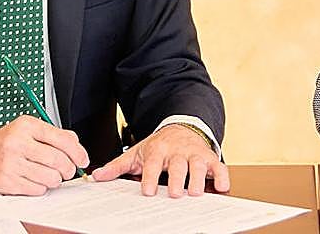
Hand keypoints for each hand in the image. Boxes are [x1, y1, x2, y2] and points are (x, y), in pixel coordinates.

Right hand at [0, 116, 89, 194]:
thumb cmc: (2, 143)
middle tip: (67, 171)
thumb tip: (75, 144)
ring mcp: (11, 163)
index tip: (82, 159)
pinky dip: (41, 188)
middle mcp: (18, 142)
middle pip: (58, 160)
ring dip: (55, 180)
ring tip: (50, 176)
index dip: (78, 152)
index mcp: (27, 126)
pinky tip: (35, 181)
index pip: (63, 139)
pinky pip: (36, 189)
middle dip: (68, 169)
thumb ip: (52, 134)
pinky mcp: (5, 181)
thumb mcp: (26, 129)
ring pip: (49, 177)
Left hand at [92, 123, 229, 196]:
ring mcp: (194, 154)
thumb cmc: (159, 145)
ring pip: (199, 165)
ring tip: (196, 192)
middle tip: (175, 193)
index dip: (150, 176)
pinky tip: (222, 186)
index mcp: (158, 150)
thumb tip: (96, 176)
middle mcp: (177, 151)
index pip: (153, 163)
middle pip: (178, 165)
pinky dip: (222, 176)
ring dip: (198, 178)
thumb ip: (117, 165)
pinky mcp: (209, 157)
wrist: (182, 126)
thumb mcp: (137, 152)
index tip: (147, 190)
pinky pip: (219, 166)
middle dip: (177, 179)